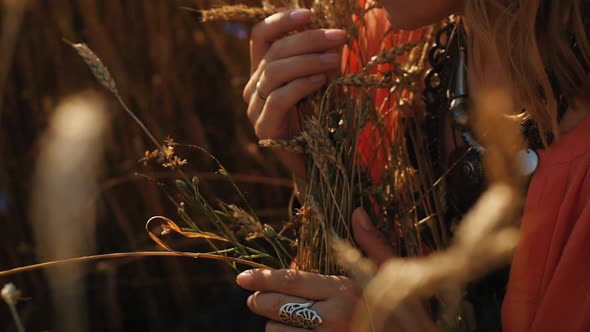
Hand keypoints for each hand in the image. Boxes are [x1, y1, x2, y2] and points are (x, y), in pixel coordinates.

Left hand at [236, 208, 394, 330]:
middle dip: (260, 302)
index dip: (263, 279)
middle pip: (276, 307)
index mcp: (345, 289)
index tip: (242, 278)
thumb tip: (358, 211)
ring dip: (276, 326)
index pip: (292, 281)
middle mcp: (332, 317)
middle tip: (255, 300)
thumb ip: (372, 244)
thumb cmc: (407, 314)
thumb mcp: (393, 275)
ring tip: (285, 320)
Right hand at [243, 9, 346, 177]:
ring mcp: (255, 109)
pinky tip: (322, 80)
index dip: (281, 21)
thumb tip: (330, 27)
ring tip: (335, 58)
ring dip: (308, 60)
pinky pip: (278, 98)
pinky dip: (301, 85)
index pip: (260, 36)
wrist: (321, 163)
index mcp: (263, 71)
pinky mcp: (263, 128)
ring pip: (274, 72)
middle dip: (308, 39)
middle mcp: (253, 87)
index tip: (309, 14)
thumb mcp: (319, 81)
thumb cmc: (322, 119)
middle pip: (273, 52)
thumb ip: (316, 58)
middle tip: (339, 36)